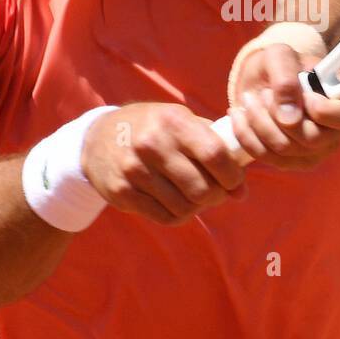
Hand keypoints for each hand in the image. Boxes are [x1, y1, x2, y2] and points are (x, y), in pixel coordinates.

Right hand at [81, 103, 247, 224]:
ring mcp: (135, 170)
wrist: (98, 138)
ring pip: (185, 207)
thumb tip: (241, 190)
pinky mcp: (122, 192)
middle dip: (217, 196)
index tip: (234, 181)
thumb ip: (215, 148)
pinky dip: (178, 214)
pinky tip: (175, 201)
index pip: (215, 154)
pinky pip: (165, 217)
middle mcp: (152, 144)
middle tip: (216, 192)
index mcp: (173, 121)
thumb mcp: (181, 122)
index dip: (232, 175)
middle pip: (202, 188)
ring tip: (194, 195)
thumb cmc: (153, 128)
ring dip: (197, 207)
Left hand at [227, 44, 339, 170]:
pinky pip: (265, 157)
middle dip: (278, 114)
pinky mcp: (290, 162)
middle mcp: (336, 133)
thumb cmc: (281, 65)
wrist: (263, 80)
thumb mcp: (281, 56)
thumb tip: (289, 118)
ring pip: (284, 149)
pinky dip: (246, 134)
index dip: (323, 109)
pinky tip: (240, 115)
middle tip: (265, 92)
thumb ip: (287, 77)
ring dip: (258, 121)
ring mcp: (314, 152)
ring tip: (250, 99)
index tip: (303, 92)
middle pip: (311, 139)